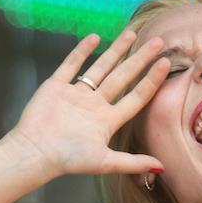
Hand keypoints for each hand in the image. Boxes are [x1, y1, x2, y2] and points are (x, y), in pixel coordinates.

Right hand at [7, 28, 170, 178]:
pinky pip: (71, 65)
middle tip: (158, 42)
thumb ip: (134, 163)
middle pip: (123, 77)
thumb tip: (162, 169)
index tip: (166, 63)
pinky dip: (82, 51)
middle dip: (140, 59)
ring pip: (101, 67)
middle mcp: (95, 105)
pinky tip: (95, 37)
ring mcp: (76, 94)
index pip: (136, 97)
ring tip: (132, 34)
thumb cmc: (70, 159)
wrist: (36, 152)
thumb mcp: (106, 163)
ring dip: (116, 51)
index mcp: (108, 121)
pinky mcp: (56, 86)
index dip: (151, 80)